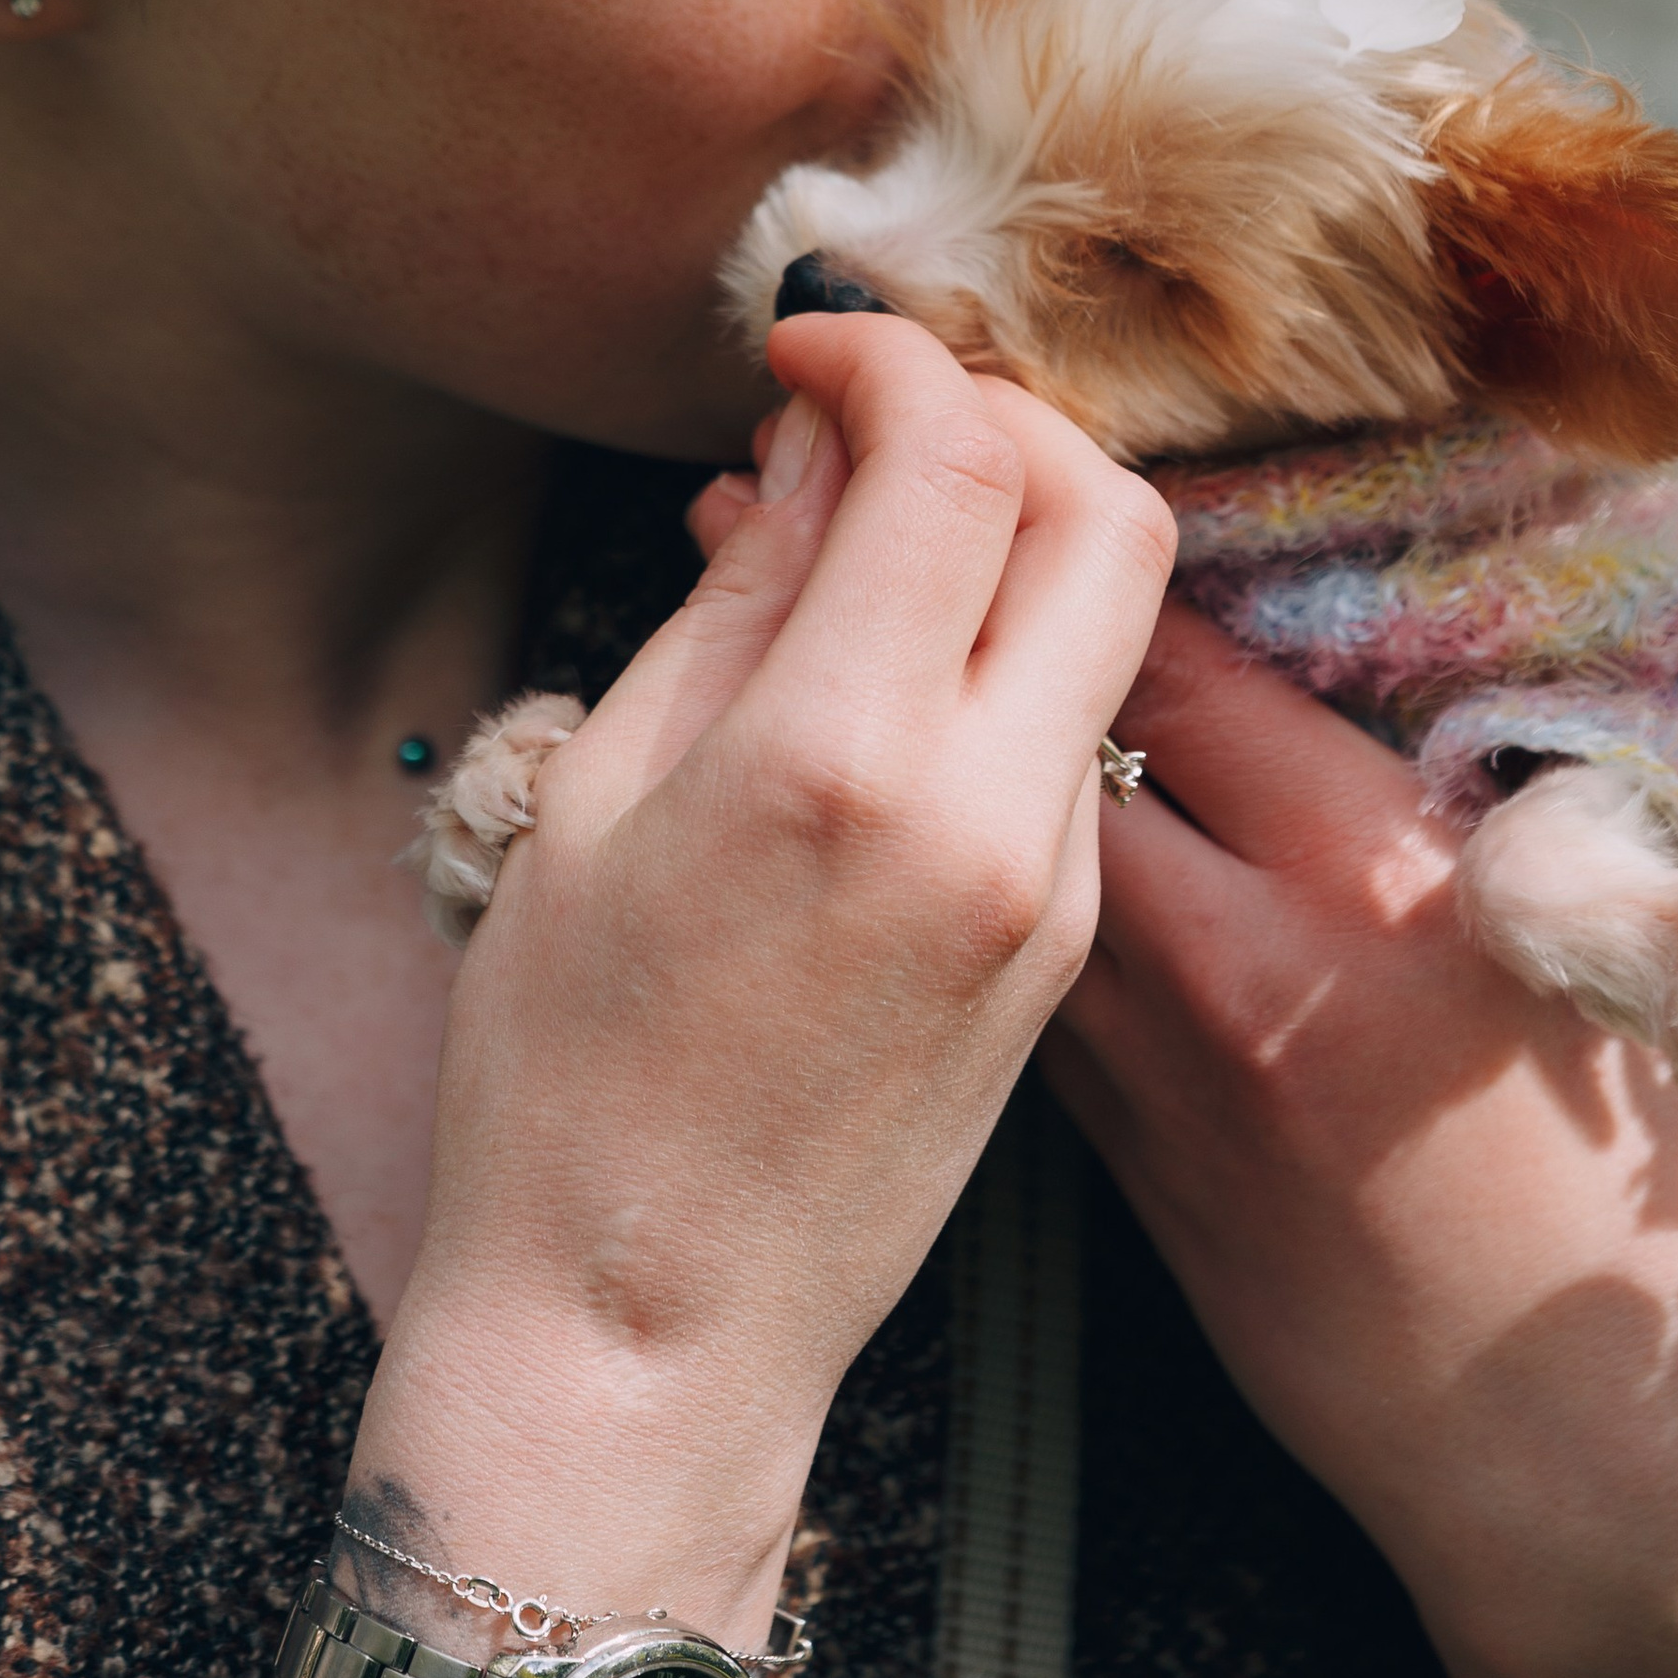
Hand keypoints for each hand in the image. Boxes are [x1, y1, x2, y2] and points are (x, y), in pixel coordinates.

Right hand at [352, 315, 1173, 1655]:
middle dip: (1000, 416)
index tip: (807, 346)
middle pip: (1102, 508)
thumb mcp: (604, 793)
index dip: (886, 356)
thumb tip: (813, 443)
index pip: (952, 459)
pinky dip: (1010, 646)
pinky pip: (1079, 727)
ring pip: (1111, 613)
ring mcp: (1050, 883)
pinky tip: (889, 663)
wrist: (648, 1331)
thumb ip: (741, 597)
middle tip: (877, 420)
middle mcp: (985, 811)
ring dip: (1016, 526)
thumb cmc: (566, 1073)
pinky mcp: (1066, 941)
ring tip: (867, 534)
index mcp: (841, 760)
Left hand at [1048, 603, 1677, 1677]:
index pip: (1188, 673)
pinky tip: (1028, 871)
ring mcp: (1167, 1083)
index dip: (1121, 571)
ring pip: (1023, 873)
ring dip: (999, 783)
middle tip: (1005, 582)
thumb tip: (1511, 667)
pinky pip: (1042, 998)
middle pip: (1061, 754)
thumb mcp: (1677, 958)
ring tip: (982, 697)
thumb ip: (1584, 796)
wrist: (1591, 1480)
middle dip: (1025, 662)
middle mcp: (1248, 967)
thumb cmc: (1658, 1205)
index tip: (1096, 508)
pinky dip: (1024, 916)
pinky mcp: (1129, 1178)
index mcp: (1387, 886)